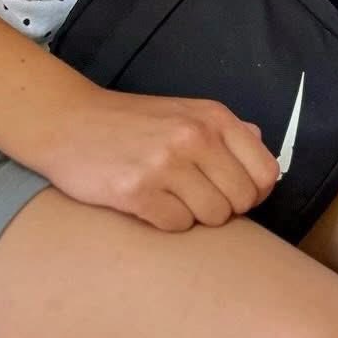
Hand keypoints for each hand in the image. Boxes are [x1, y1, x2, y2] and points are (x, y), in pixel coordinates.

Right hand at [38, 86, 278, 232]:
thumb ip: (227, 129)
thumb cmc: (133, 122)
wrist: (71, 122)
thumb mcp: (186, 111)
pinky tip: (150, 203)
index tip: (234, 194)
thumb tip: (262, 144)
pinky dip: (167, 222)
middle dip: (225, 208)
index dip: (255, 192)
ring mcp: (166, 163)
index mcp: (214, 117)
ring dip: (195, 216)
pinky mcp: (137, 190)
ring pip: (213, 217)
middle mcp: (195, 136)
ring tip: (171, 198)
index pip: (266, 172)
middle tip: (197, 198)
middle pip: (242, 200)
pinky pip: (177, 226)